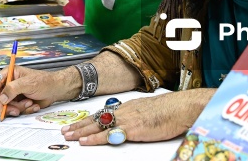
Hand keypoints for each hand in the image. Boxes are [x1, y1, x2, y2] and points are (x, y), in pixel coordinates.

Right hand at [0, 66, 71, 116]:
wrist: (56, 90)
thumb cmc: (45, 82)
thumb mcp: (28, 83)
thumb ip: (13, 89)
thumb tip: (1, 98)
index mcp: (9, 74)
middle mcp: (9, 84)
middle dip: (7, 106)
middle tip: (16, 110)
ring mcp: (13, 94)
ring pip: (6, 107)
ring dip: (19, 108)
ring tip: (30, 103)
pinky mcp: (18, 103)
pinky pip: (14, 110)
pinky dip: (24, 110)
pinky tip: (33, 105)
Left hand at [61, 90, 212, 144]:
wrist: (182, 108)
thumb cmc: (171, 111)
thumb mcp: (149, 111)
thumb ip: (137, 116)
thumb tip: (130, 124)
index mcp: (129, 106)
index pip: (103, 113)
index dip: (88, 119)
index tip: (76, 124)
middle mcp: (125, 111)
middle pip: (97, 119)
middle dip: (79, 125)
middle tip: (65, 131)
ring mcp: (128, 119)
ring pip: (99, 125)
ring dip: (82, 131)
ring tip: (69, 136)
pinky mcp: (133, 129)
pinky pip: (110, 135)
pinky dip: (96, 139)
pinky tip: (86, 141)